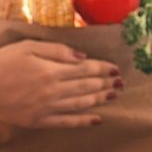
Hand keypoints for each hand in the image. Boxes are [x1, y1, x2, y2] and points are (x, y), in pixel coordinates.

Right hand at [0, 40, 122, 127]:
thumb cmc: (3, 63)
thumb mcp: (28, 47)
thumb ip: (57, 50)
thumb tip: (82, 56)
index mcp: (52, 71)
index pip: (86, 69)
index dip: (103, 68)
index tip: (116, 68)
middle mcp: (53, 90)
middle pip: (86, 87)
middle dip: (106, 83)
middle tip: (121, 82)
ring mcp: (46, 108)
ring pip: (80, 104)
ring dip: (100, 99)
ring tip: (115, 95)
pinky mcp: (38, 121)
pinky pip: (65, 122)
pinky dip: (82, 121)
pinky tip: (96, 119)